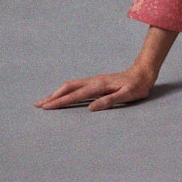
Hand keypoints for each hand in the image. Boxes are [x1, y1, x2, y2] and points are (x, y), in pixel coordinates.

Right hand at [35, 66, 156, 111]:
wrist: (143, 72)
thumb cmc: (137, 86)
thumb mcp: (127, 95)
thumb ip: (109, 101)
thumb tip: (90, 108)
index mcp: (98, 86)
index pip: (75, 95)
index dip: (60, 101)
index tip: (47, 107)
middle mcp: (93, 81)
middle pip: (68, 88)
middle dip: (52, 96)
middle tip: (38, 104)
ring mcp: (94, 81)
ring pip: (71, 85)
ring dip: (57, 92)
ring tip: (45, 100)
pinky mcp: (96, 82)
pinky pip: (76, 86)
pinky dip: (65, 90)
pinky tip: (62, 95)